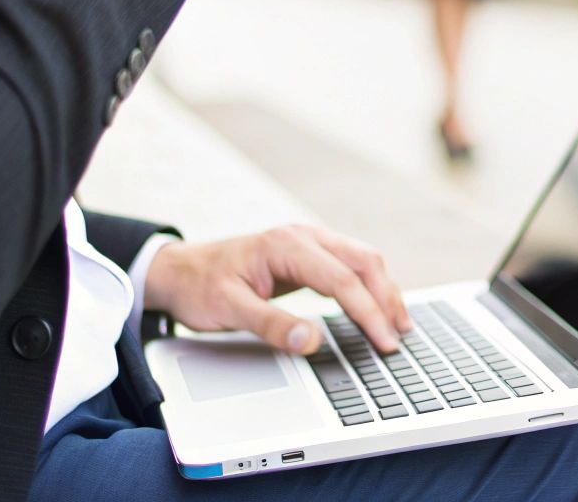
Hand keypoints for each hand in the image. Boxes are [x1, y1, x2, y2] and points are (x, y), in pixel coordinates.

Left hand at [143, 225, 412, 355]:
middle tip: (398, 336)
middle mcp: (304, 235)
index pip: (343, 279)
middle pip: (364, 262)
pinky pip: (350, 264)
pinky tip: (376, 306)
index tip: (383, 341)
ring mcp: (309, 240)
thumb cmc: (200, 287)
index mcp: (287, 245)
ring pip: (363, 260)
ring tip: (398, 324)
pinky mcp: (309, 252)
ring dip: (383, 290)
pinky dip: (369, 285)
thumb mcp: (228, 310)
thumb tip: (311, 340)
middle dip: (387, 298)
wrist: (179, 270)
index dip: (368, 312)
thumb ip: (270, 324)